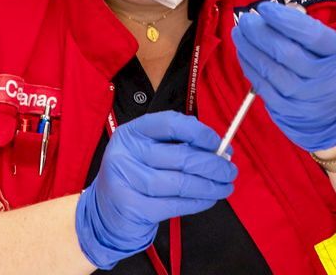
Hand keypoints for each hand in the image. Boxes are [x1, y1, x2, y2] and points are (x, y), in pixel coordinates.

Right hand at [75, 111, 237, 268]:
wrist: (105, 211)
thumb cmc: (136, 176)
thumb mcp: (149, 153)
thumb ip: (179, 146)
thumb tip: (220, 150)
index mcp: (133, 132)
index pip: (170, 123)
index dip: (199, 132)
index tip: (218, 143)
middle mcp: (125, 152)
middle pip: (179, 156)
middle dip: (212, 164)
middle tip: (230, 170)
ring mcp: (126, 180)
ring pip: (179, 183)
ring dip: (209, 186)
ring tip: (225, 186)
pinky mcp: (132, 207)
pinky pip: (173, 204)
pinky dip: (197, 202)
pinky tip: (209, 200)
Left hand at [231, 1, 335, 151]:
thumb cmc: (334, 67)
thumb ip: (309, 30)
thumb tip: (271, 16)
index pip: (312, 35)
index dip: (285, 20)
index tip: (264, 8)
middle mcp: (325, 79)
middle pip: (286, 53)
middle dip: (260, 33)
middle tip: (246, 19)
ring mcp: (306, 98)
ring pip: (270, 70)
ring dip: (249, 49)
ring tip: (239, 33)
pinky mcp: (288, 110)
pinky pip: (263, 86)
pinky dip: (249, 67)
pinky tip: (243, 53)